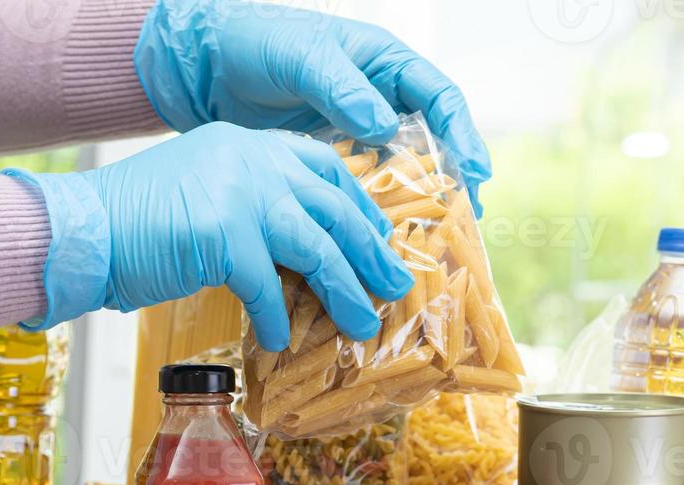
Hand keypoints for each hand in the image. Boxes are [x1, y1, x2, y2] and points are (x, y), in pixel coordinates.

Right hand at [6, 123, 413, 349]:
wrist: (79, 230)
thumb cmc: (134, 223)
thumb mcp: (202, 193)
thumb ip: (249, 206)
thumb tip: (298, 253)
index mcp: (246, 144)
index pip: (323, 165)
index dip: (357, 203)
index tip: (377, 233)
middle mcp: (249, 160)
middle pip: (332, 207)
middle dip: (368, 251)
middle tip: (392, 284)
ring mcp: (238, 194)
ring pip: (316, 246)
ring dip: (344, 291)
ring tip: (362, 324)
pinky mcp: (223, 235)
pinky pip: (268, 287)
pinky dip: (279, 318)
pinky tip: (283, 341)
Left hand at [134, 0, 492, 214]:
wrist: (209, 67)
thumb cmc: (259, 43)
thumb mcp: (303, 58)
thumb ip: (342, 89)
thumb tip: (385, 127)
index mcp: (386, 65)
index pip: (440, 99)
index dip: (462, 135)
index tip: (474, 172)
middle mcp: (382, 101)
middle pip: (432, 142)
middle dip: (451, 181)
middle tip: (463, 219)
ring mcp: (359, 134)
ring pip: (401, 172)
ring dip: (416, 205)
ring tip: (430, 240)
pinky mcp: (334, 162)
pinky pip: (365, 191)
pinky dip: (375, 216)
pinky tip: (379, 243)